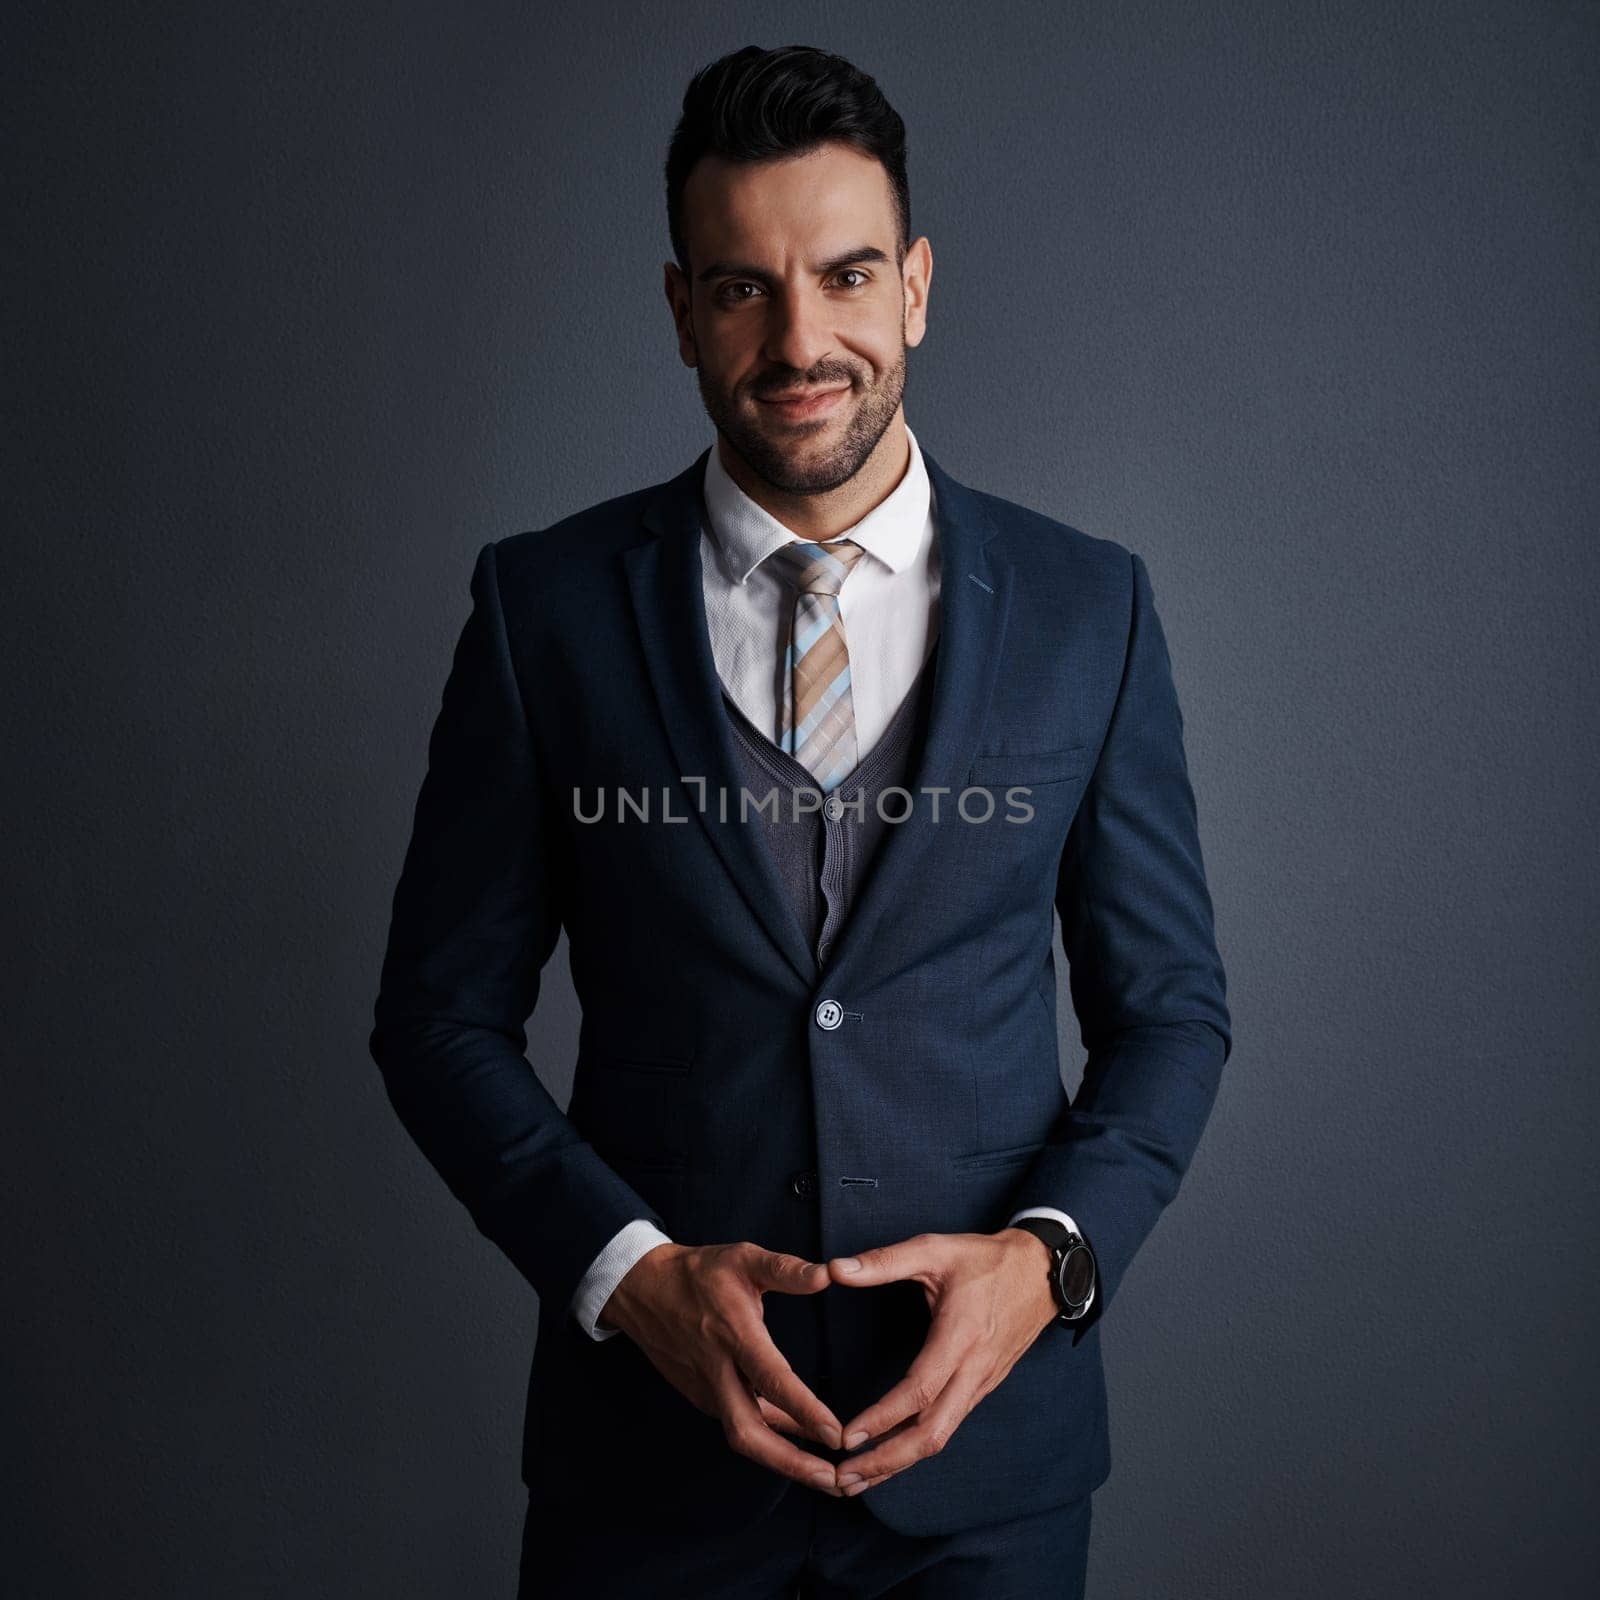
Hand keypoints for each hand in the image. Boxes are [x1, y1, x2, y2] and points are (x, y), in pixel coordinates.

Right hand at [600, 1241, 847, 1495]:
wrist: (642, 1288)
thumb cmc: (699, 1272)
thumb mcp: (743, 1258)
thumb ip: (786, 1269)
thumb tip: (829, 1274)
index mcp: (733, 1334)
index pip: (772, 1380)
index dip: (805, 1412)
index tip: (836, 1436)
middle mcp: (717, 1370)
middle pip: (750, 1433)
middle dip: (792, 1463)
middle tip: (835, 1482)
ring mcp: (705, 1387)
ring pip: (743, 1435)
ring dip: (783, 1460)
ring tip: (824, 1475)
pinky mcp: (700, 1395)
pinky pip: (737, 1424)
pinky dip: (767, 1441)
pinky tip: (796, 1445)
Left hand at [822, 1228, 1058, 1495]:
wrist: (1042, 1272)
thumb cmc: (986, 1259)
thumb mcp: (935, 1249)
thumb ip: (884, 1261)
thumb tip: (835, 1269)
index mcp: (961, 1336)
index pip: (920, 1391)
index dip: (883, 1418)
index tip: (847, 1438)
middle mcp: (974, 1369)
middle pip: (932, 1433)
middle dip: (888, 1461)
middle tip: (844, 1479)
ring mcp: (982, 1383)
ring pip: (941, 1436)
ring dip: (900, 1461)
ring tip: (859, 1478)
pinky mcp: (983, 1387)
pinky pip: (950, 1425)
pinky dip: (918, 1446)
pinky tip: (893, 1453)